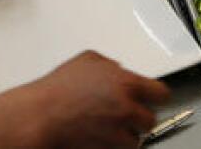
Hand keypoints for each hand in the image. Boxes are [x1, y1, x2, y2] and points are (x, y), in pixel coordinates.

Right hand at [0, 51, 171, 147]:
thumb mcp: (86, 60)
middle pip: (150, 120)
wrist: (39, 116)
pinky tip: (101, 138)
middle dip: (139, 119)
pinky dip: (114, 147)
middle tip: (124, 116)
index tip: (151, 100)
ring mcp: (117, 131)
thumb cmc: (56, 90)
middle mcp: (126, 107)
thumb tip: (119, 70)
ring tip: (108, 128)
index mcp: (126, 83)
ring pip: (136, 139)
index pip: (161, 94)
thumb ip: (109, 64)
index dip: (155, 97)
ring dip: (126, 135)